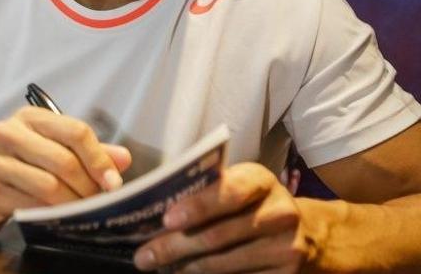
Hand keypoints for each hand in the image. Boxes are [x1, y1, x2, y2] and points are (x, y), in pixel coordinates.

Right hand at [0, 106, 131, 235]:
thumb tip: (123, 158)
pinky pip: (30, 203)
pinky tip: (57, 216)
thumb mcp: (52, 151)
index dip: (99, 159)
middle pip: (64, 160)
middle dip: (87, 186)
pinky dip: (50, 213)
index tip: (113, 182)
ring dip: (71, 203)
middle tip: (98, 202)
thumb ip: (88, 153)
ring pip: (48, 185)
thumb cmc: (18, 167)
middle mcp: (9, 131)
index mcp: (31, 117)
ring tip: (81, 211)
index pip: (75, 131)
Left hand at [134, 163, 314, 272]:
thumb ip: (204, 191)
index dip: (197, 207)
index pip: (229, 192)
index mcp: (260, 180)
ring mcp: (287, 247)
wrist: (303, 231)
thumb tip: (153, 209)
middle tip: (144, 257)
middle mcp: (279, 212)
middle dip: (175, 247)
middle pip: (219, 235)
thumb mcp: (235, 185)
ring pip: (225, 263)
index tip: (167, 220)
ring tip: (161, 268)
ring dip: (187, 268)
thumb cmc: (250, 203)